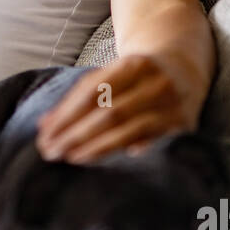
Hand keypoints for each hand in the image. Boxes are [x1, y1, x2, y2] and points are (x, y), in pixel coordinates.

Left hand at [34, 53, 206, 163]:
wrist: (184, 67)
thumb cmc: (137, 75)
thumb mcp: (111, 74)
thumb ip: (78, 97)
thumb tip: (44, 125)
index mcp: (134, 64)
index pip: (93, 92)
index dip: (67, 116)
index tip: (45, 136)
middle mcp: (156, 83)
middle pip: (109, 113)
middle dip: (76, 134)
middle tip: (51, 152)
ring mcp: (173, 104)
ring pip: (130, 130)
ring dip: (97, 148)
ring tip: (71, 158)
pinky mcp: (185, 125)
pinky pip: (155, 143)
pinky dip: (134, 152)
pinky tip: (114, 165)